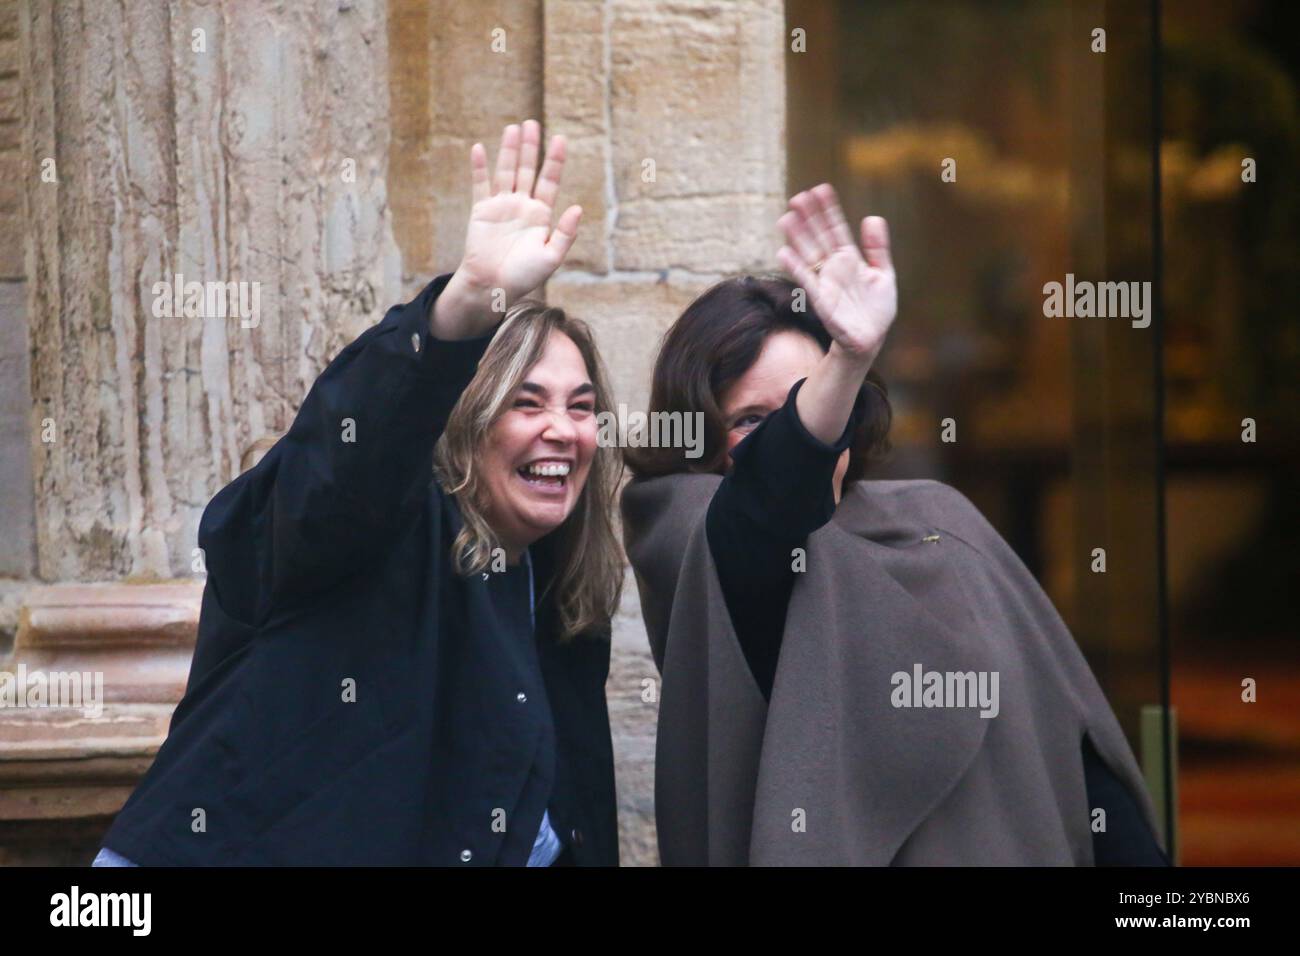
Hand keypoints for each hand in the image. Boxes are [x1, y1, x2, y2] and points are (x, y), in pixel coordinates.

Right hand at [434, 120, 581, 337]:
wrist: (493, 287)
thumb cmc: (524, 277)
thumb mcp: (551, 257)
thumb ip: (565, 233)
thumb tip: (578, 207)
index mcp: (541, 215)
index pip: (549, 181)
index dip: (554, 160)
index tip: (560, 139)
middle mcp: (522, 206)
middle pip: (527, 169)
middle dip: (530, 147)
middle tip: (532, 123)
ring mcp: (501, 206)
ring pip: (505, 171)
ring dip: (509, 150)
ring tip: (513, 128)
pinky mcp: (481, 211)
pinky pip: (480, 185)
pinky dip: (479, 168)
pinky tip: (478, 148)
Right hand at [776, 184, 895, 367]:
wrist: (870, 339)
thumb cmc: (877, 309)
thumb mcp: (884, 274)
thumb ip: (878, 248)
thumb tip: (872, 218)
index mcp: (850, 258)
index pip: (836, 228)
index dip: (828, 210)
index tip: (820, 189)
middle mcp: (834, 266)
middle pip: (818, 237)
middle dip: (808, 218)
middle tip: (797, 196)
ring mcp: (825, 281)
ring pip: (808, 254)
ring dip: (796, 237)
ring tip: (786, 218)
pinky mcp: (820, 299)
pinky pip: (805, 280)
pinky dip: (794, 267)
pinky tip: (783, 252)